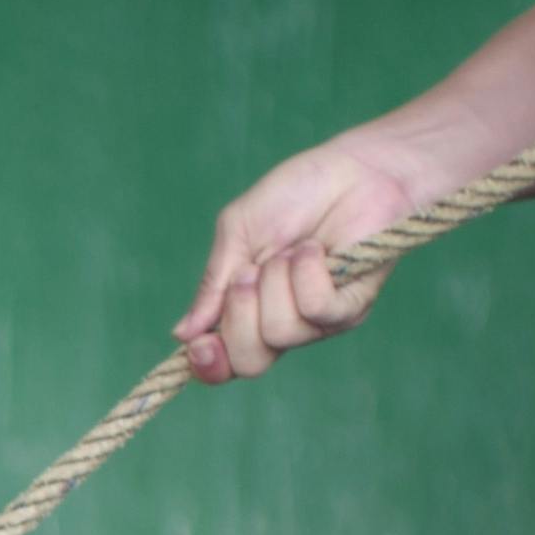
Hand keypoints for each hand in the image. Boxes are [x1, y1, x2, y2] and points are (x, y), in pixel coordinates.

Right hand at [176, 138, 424, 385]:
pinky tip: (315, 249)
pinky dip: (307, 272)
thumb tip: (182, 334)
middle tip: (249, 273)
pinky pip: (315, 310)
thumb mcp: (238, 234)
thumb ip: (212, 285)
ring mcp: (318, 323)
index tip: (200, 344)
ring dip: (276, 281)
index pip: (226, 363)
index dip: (209, 364)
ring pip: (278, 333)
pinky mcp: (349, 309)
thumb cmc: (295, 195)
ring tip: (292, 248)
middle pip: (249, 362)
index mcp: (249, 311)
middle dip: (239, 316)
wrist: (353, 170)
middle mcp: (282, 324)